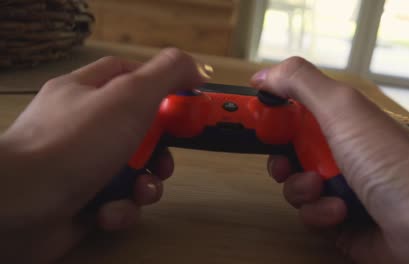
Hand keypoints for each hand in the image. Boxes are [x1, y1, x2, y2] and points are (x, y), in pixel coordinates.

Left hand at [0, 49, 206, 262]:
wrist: (18, 208)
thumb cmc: (75, 144)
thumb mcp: (129, 97)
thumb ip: (166, 75)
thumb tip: (194, 68)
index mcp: (85, 91)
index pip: (128, 75)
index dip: (160, 85)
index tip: (186, 102)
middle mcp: (81, 126)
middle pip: (137, 130)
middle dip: (159, 151)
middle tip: (164, 162)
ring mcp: (80, 165)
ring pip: (132, 170)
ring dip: (145, 185)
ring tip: (139, 192)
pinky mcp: (81, 201)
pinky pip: (116, 200)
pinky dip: (120, 208)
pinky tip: (108, 212)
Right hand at [251, 57, 408, 262]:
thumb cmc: (391, 162)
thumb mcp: (341, 109)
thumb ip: (299, 83)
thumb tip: (264, 75)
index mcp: (336, 121)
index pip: (291, 113)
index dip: (271, 119)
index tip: (257, 124)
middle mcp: (336, 151)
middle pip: (286, 153)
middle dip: (280, 162)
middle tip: (287, 163)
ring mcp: (338, 186)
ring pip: (293, 188)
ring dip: (302, 191)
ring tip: (325, 189)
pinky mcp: (338, 218)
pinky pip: (309, 216)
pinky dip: (320, 215)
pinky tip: (341, 212)